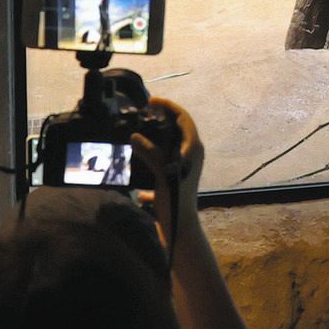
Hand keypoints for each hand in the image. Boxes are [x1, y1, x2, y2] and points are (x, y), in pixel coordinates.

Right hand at [133, 97, 202, 249]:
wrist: (179, 228)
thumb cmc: (175, 200)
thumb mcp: (162, 174)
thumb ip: (151, 153)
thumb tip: (135, 135)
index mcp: (193, 148)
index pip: (184, 118)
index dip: (169, 106)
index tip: (152, 101)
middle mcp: (191, 154)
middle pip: (179, 127)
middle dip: (163, 116)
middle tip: (144, 111)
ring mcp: (185, 165)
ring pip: (172, 141)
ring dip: (158, 132)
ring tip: (140, 126)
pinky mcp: (176, 175)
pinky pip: (165, 156)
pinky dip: (153, 150)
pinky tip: (137, 153)